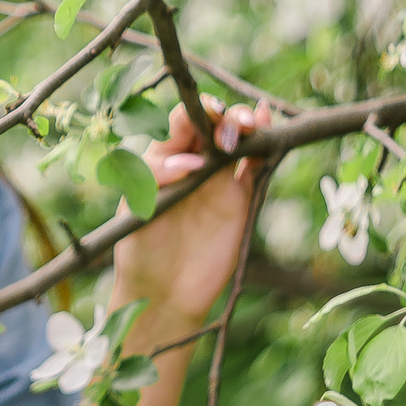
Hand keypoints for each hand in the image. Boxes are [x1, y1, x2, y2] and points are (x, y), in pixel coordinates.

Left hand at [110, 95, 273, 335]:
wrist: (163, 292)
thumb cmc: (139, 249)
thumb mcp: (138, 209)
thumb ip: (158, 179)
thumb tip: (193, 162)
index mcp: (162, 157)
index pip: (182, 121)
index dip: (195, 113)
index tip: (205, 120)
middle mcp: (192, 161)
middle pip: (214, 123)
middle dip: (225, 116)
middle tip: (227, 133)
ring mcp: (217, 178)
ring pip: (238, 138)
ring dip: (245, 123)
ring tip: (249, 124)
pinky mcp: (240, 197)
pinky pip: (255, 164)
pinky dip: (264, 143)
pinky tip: (267, 126)